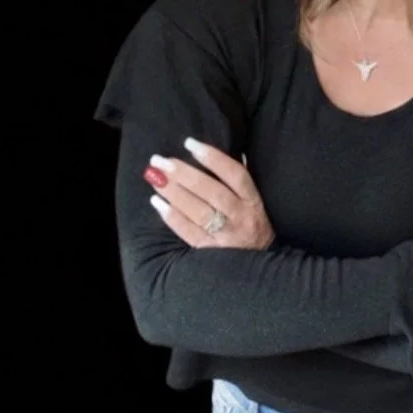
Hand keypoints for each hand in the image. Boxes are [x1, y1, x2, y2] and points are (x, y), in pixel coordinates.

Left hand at [143, 139, 275, 250]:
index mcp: (253, 201)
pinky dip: (172, 217)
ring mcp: (227, 236)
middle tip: (160, 161)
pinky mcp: (210, 252)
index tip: (189, 143)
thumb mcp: (252, 202)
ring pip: (199, 212)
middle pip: (212, 192)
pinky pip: (190, 232)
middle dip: (184, 174)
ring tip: (155, 178)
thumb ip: (239, 178)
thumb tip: (224, 150)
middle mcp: (242, 217)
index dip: (213, 157)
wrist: (258, 269)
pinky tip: (157, 203)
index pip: (236, 174)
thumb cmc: (251, 226)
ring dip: (174, 193)